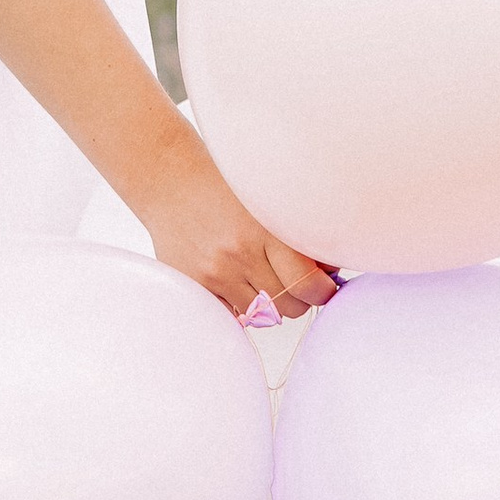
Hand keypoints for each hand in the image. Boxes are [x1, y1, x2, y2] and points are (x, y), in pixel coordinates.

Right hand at [138, 125, 334, 329]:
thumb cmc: (224, 189)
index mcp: (264, 230)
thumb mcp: (267, 202)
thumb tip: (329, 272)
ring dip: (271, 303)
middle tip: (296, 281)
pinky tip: (240, 282)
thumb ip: (298, 235)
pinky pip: (234, 314)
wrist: (170, 184)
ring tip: (265, 279)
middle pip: (289, 306)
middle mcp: (239, 255)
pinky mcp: (196, 286)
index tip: (324, 285)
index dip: (323, 291)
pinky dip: (244, 305)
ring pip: (263, 315)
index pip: (308, 284)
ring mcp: (215, 274)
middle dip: (300, 298)